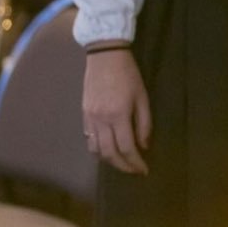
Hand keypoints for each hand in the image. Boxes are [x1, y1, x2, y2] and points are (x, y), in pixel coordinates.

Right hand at [82, 47, 150, 174]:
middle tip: (134, 170)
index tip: (144, 170)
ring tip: (122, 162)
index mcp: (118, 115)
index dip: (135, 162)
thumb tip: (144, 146)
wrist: (105, 56)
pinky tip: (107, 149)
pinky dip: (98, 150)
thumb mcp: (142, 96)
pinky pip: (89, 139)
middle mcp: (101, 120)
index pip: (126, 148)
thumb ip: (144, 123)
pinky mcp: (84, 115)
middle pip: (110, 154)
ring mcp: (90, 118)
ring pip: (96, 150)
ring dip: (109, 161)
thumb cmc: (128, 74)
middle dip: (123, 166)